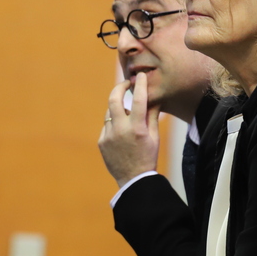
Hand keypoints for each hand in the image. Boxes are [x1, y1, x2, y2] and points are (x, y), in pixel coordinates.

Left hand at [98, 73, 161, 187]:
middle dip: (119, 87)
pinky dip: (114, 125)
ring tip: (127, 116)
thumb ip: (152, 116)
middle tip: (125, 84)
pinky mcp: (102, 141)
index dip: (139, 84)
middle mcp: (121, 130)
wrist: (133, 179)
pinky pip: (107, 126)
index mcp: (137, 128)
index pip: (138, 99)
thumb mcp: (154, 136)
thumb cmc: (148, 156)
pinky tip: (122, 134)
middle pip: (114, 99)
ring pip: (110, 112)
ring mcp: (109, 135)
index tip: (140, 76)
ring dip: (118, 109)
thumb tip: (154, 98)